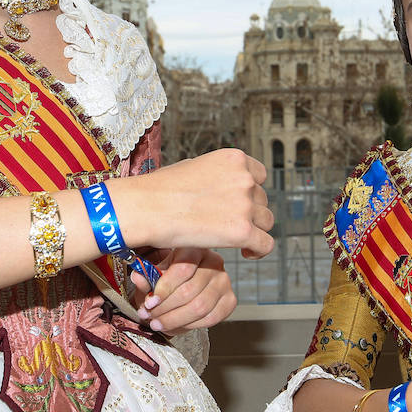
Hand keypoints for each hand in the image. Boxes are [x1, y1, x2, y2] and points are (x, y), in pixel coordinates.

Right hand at [113, 149, 273, 257]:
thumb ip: (216, 175)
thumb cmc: (160, 189)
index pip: (259, 176)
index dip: (251, 192)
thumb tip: (222, 186)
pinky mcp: (242, 231)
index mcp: (234, 159)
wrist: (145, 207)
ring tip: (238, 240)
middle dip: (249, 212)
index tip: (240, 204)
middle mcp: (244, 179)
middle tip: (229, 224)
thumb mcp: (193, 167)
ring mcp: (245, 205)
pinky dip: (258, 250)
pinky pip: (265, 244)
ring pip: (266, 221)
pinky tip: (246, 252)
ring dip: (254, 230)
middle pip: (262, 200)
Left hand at [130, 247, 235, 334]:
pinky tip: (176, 326)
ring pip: (200, 307)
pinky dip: (190, 326)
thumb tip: (138, 278)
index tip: (149, 302)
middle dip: (165, 309)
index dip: (164, 289)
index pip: (183, 269)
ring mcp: (224, 281)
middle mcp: (214, 262)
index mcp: (195, 248)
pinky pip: (211, 318)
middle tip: (149, 316)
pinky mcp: (230, 299)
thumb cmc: (169, 273)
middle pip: (189, 291)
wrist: (186, 281)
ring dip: (175, 320)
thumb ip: (146, 276)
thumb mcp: (154, 270)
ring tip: (158, 323)